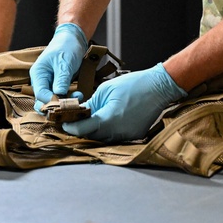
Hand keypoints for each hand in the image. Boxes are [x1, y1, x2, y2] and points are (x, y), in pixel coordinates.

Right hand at [30, 23, 88, 105]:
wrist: (74, 39)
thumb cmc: (66, 46)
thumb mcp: (65, 62)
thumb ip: (61, 79)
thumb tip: (59, 94)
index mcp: (38, 73)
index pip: (41, 93)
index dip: (52, 100)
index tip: (65, 103)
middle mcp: (42, 80)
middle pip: (43, 100)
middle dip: (57, 105)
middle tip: (71, 105)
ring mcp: (50, 83)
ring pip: (53, 100)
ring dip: (65, 102)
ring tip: (79, 97)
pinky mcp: (58, 85)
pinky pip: (61, 96)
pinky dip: (69, 98)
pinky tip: (79, 95)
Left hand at [62, 63, 186, 142]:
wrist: (159, 87)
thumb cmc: (132, 84)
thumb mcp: (106, 89)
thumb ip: (91, 103)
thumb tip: (79, 112)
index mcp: (109, 118)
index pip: (83, 129)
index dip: (71, 127)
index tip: (63, 123)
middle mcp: (118, 131)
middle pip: (92, 136)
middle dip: (81, 129)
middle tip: (72, 121)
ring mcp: (127, 136)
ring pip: (103, 138)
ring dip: (94, 131)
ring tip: (88, 120)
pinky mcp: (134, 136)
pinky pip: (115, 137)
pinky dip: (108, 131)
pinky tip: (106, 120)